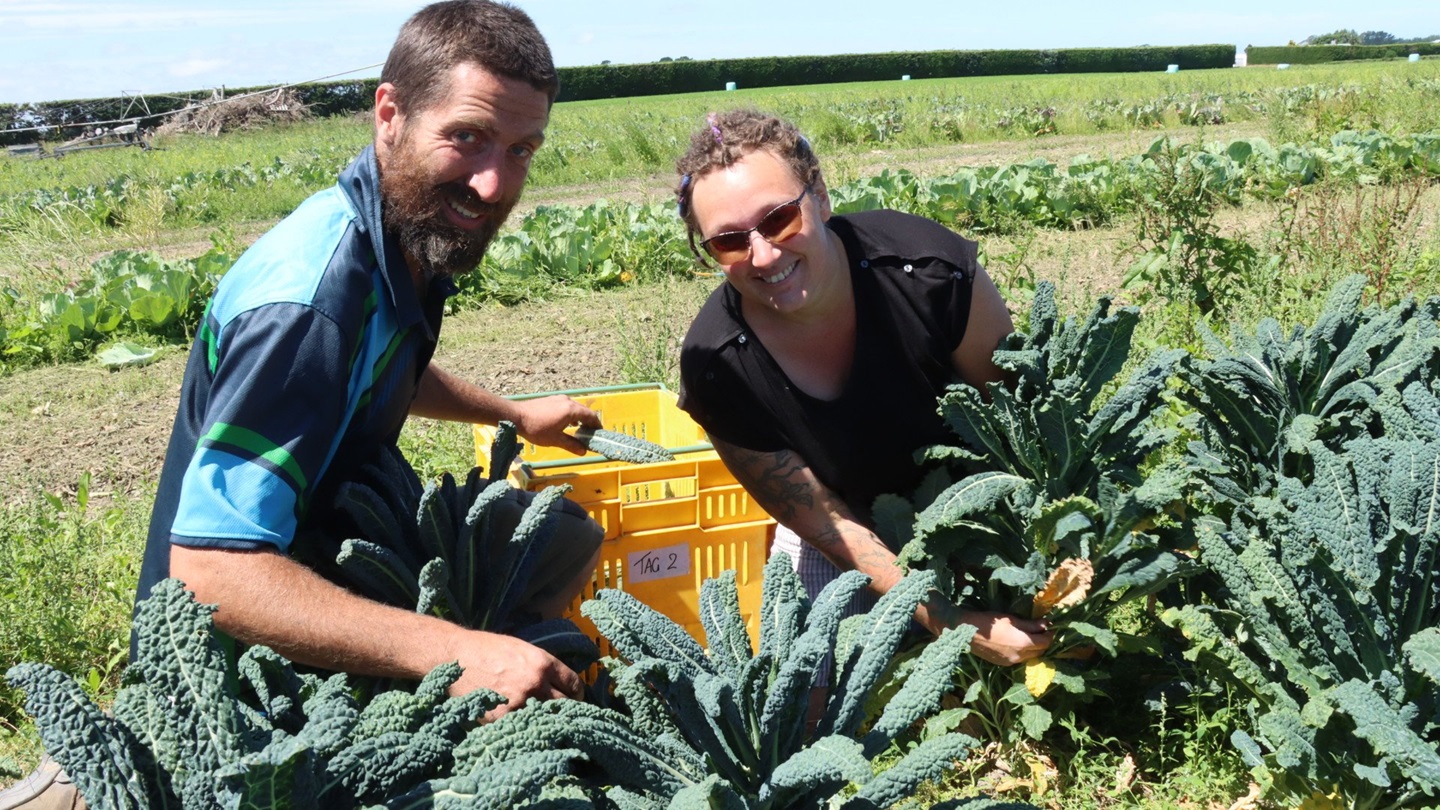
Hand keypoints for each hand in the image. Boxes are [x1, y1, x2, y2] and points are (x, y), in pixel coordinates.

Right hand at [446, 630, 582, 719]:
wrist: (456, 656)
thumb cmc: (488, 649)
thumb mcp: (522, 649)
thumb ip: (542, 666)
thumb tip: (560, 683)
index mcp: (543, 663)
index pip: (574, 684)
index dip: (577, 694)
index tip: (574, 699)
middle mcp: (535, 682)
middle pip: (565, 705)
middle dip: (566, 710)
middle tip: (563, 715)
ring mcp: (519, 702)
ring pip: (546, 719)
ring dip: (547, 721)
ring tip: (545, 723)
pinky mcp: (502, 717)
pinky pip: (523, 727)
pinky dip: (525, 728)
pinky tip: (524, 726)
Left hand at [513, 395, 600, 454]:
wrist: (515, 416)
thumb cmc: (536, 429)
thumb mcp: (555, 440)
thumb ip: (571, 445)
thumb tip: (584, 451)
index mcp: (571, 410)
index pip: (591, 416)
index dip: (597, 426)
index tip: (599, 435)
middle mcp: (568, 401)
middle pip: (584, 411)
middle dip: (589, 422)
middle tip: (590, 435)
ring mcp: (559, 398)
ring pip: (575, 408)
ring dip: (580, 418)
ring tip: (579, 430)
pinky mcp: (551, 399)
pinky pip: (567, 406)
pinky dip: (572, 414)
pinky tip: (567, 423)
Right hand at [959, 610, 1052, 665]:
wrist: (968, 634)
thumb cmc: (990, 622)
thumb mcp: (1012, 619)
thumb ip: (1030, 624)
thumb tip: (1046, 623)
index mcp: (1024, 644)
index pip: (1046, 642)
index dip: (1050, 634)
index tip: (1049, 626)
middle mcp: (1020, 656)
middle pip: (1040, 652)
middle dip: (1043, 641)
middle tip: (1040, 630)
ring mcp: (1011, 662)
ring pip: (1030, 657)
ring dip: (1033, 648)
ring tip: (1029, 636)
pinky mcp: (1004, 664)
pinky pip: (1019, 659)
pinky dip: (1023, 652)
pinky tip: (1017, 643)